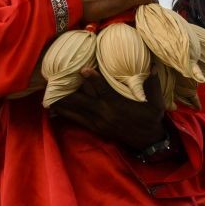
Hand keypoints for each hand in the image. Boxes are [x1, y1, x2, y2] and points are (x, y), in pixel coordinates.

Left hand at [49, 67, 166, 149]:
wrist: (148, 141)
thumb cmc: (151, 117)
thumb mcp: (156, 102)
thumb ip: (152, 84)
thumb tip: (153, 65)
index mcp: (119, 104)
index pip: (104, 90)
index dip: (93, 80)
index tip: (84, 69)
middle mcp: (106, 113)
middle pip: (84, 100)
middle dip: (69, 91)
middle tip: (54, 81)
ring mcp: (99, 122)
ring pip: (77, 110)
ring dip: (63, 102)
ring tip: (48, 93)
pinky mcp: (95, 128)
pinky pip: (77, 120)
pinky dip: (65, 114)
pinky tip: (54, 108)